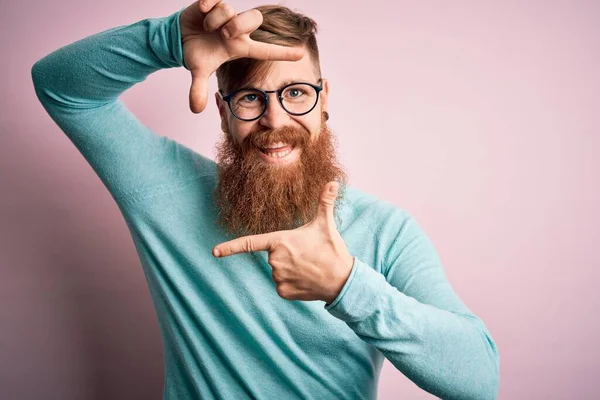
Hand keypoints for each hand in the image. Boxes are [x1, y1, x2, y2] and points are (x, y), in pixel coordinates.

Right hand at [179, 0, 305, 113]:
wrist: (181, 36)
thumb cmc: (198, 52)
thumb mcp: (198, 70)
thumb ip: (198, 89)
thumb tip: (195, 109)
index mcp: (240, 46)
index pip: (265, 50)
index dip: (283, 53)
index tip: (301, 54)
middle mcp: (238, 29)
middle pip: (255, 18)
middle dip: (238, 26)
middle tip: (224, 35)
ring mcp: (227, 14)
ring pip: (230, 10)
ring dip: (216, 21)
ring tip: (207, 28)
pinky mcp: (214, 2)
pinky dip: (206, 7)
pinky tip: (202, 13)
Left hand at [213, 181, 354, 303]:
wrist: (342, 280)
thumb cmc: (332, 249)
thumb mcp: (326, 224)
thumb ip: (325, 202)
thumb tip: (333, 181)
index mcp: (280, 242)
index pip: (250, 243)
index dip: (230, 248)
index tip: (214, 252)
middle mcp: (275, 261)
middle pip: (273, 255)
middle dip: (287, 254)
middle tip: (307, 254)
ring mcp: (278, 278)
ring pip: (277, 271)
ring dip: (290, 268)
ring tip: (309, 267)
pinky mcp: (283, 292)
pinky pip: (281, 285)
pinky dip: (292, 282)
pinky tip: (306, 279)